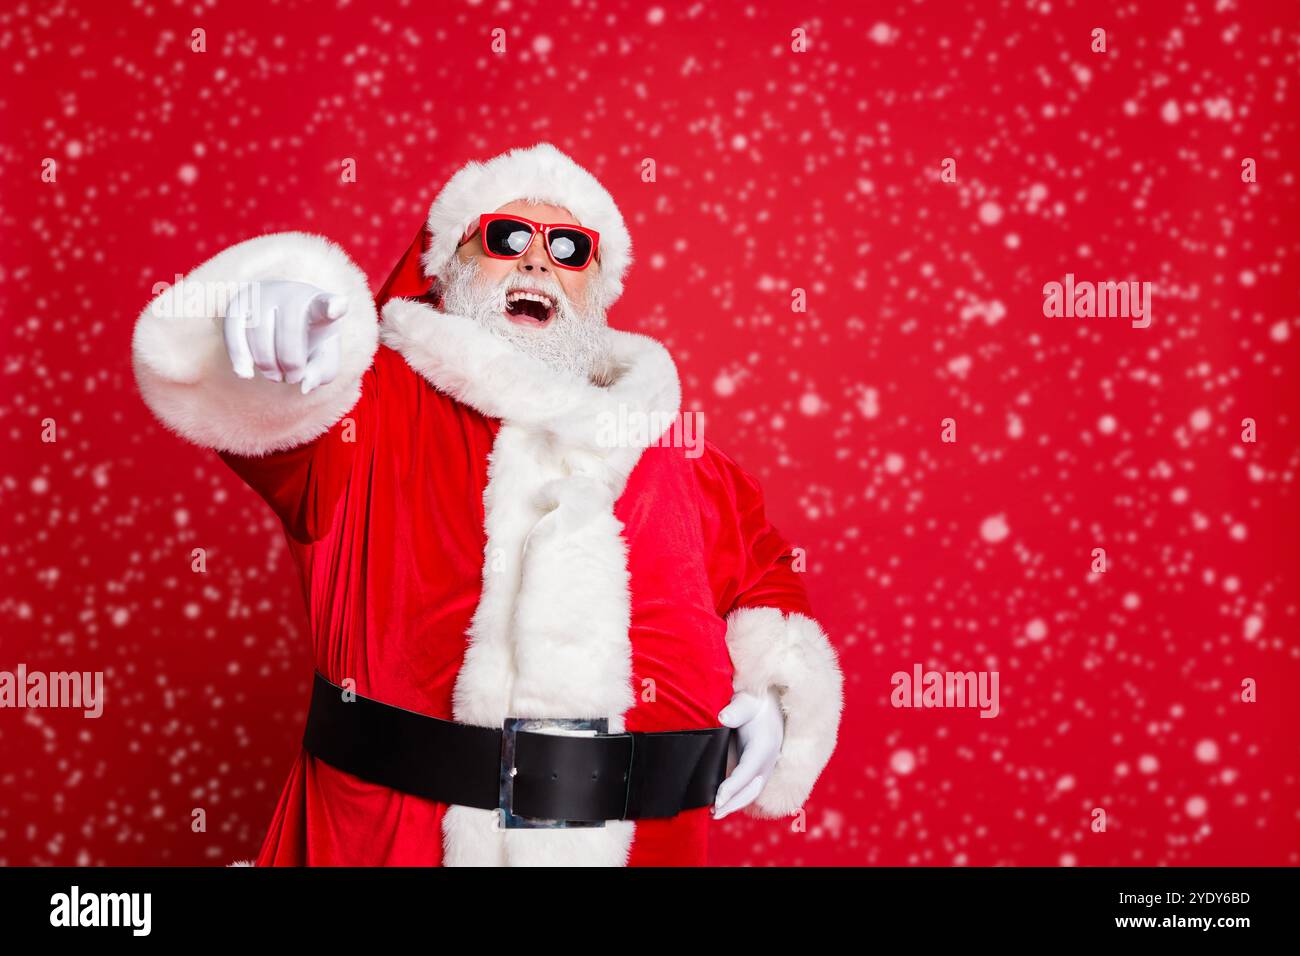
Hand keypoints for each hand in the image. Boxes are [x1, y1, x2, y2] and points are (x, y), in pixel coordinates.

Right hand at [223, 279, 347, 394]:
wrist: (278, 317)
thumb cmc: (308, 341)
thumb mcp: (323, 357)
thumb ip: (321, 372)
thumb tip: (304, 385)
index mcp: (319, 305)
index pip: (328, 304)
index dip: (333, 307)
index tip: (336, 309)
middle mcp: (291, 293)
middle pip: (290, 331)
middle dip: (291, 363)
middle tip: (292, 378)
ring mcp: (262, 294)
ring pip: (259, 333)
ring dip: (267, 364)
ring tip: (275, 375)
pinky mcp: (237, 304)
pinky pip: (233, 331)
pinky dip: (239, 355)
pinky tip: (245, 373)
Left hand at [713, 687, 782, 818]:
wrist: (769, 705)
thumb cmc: (754, 703)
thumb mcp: (746, 702)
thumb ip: (736, 710)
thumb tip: (723, 718)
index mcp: (764, 747)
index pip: (748, 772)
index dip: (733, 788)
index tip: (718, 799)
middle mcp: (767, 761)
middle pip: (751, 790)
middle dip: (733, 804)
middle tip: (714, 813)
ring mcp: (763, 768)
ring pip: (750, 793)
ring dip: (734, 805)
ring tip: (713, 814)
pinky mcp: (757, 770)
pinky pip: (747, 789)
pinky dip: (735, 799)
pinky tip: (719, 805)